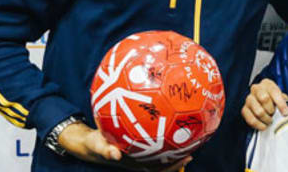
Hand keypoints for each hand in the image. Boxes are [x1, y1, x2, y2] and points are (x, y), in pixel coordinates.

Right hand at [58, 122, 190, 170]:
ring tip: (191, 137)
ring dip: (176, 148)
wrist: (93, 141)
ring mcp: (143, 154)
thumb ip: (106, 150)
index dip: (173, 167)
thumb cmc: (97, 144)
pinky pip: (157, 143)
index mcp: (136, 164)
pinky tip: (173, 120)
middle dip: (180, 159)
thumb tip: (115, 154)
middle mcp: (142, 160)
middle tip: (194, 149)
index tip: (186, 158)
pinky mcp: (141, 146)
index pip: (158, 170)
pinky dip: (166, 136)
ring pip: (163, 154)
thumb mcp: (99, 146)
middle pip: (165, 164)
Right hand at [242, 78, 287, 130]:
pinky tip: (264, 126)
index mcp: (267, 83)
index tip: (285, 113)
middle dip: (271, 110)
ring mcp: (249, 99)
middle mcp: (256, 88)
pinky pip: (251, 120)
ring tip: (270, 120)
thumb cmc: (274, 100)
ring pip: (258, 111)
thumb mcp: (281, 97)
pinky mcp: (244, 110)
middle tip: (274, 114)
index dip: (280, 103)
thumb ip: (284, 101)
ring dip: (267, 119)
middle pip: (264, 99)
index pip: (274, 91)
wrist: (265, 104)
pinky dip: (260, 125)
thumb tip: (285, 111)